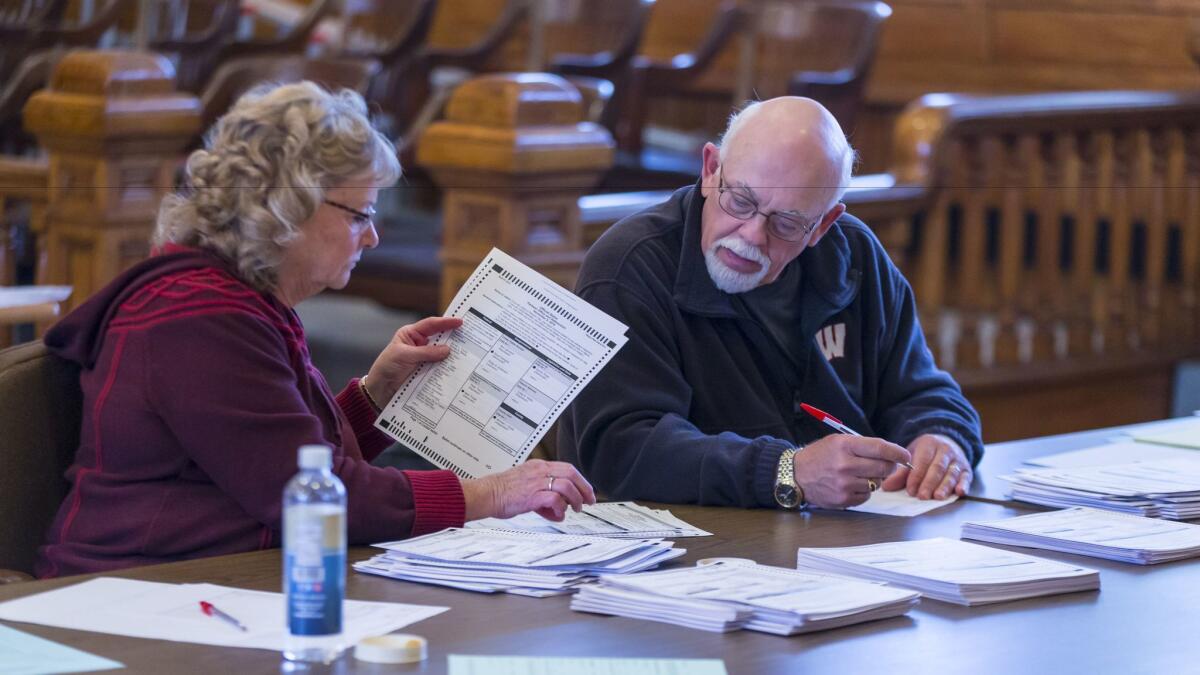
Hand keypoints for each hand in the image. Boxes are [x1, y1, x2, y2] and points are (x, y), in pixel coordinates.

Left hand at [364, 316, 462, 404]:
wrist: (380, 390)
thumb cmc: (386, 367)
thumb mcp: (404, 356)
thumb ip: (426, 352)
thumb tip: (447, 350)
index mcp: (411, 334)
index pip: (431, 325)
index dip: (445, 322)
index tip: (460, 322)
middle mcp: (419, 344)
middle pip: (439, 338)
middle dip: (452, 338)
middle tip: (468, 337)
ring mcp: (424, 358)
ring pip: (441, 354)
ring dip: (451, 355)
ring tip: (467, 354)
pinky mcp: (426, 372)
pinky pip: (439, 368)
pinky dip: (447, 368)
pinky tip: (457, 369)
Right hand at [461, 459, 596, 521]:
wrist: (485, 494)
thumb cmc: (503, 492)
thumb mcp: (526, 487)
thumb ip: (544, 495)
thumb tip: (558, 509)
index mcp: (538, 466)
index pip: (567, 468)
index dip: (581, 480)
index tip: (587, 492)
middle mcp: (539, 471)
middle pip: (571, 473)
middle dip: (584, 488)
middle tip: (589, 501)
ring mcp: (536, 482)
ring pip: (566, 485)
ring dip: (575, 499)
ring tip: (576, 509)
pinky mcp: (531, 495)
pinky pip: (554, 499)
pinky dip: (560, 508)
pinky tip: (558, 515)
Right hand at [792, 435, 911, 508]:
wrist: (796, 475)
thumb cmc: (820, 456)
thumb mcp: (838, 441)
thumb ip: (863, 446)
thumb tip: (891, 455)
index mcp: (844, 445)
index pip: (880, 448)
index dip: (897, 452)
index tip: (905, 455)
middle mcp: (845, 465)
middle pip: (883, 467)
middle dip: (889, 466)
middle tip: (886, 465)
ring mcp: (844, 484)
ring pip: (876, 483)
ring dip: (874, 479)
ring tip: (859, 474)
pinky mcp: (844, 499)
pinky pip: (867, 496)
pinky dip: (864, 491)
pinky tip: (852, 484)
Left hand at [880, 433, 971, 499]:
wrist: (947, 442)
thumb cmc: (926, 453)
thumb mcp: (912, 456)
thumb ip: (900, 473)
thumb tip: (886, 487)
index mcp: (929, 444)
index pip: (922, 461)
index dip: (916, 477)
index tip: (910, 490)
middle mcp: (945, 450)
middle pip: (937, 468)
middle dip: (929, 483)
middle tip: (922, 496)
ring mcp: (957, 459)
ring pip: (951, 473)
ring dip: (945, 486)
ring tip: (938, 497)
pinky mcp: (967, 469)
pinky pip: (966, 477)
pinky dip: (964, 485)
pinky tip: (959, 492)